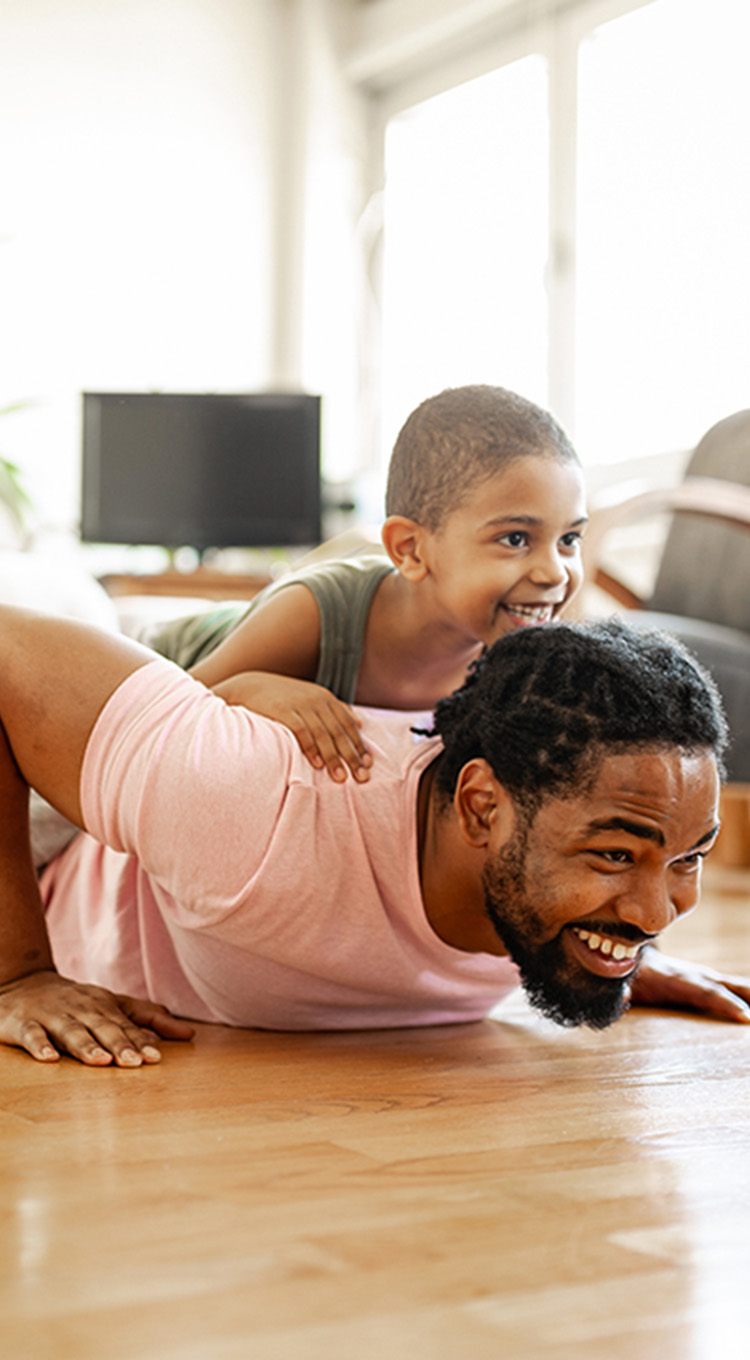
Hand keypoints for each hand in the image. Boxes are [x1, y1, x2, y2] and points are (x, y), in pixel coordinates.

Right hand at [0, 970, 194, 1064]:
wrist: (23, 983)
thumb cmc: (78, 1001)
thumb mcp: (112, 1004)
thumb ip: (148, 1018)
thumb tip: (188, 1033)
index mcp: (103, 1006)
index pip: (124, 1026)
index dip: (139, 1042)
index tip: (155, 1058)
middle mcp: (81, 1009)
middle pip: (101, 1028)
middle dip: (118, 1044)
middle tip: (134, 1063)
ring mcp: (52, 1015)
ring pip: (71, 1032)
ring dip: (86, 1046)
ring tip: (100, 1061)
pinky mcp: (24, 1023)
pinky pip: (32, 1035)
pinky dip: (40, 1046)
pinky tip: (50, 1059)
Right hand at [213, 672, 372, 782]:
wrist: (250, 685)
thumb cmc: (284, 697)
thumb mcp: (312, 697)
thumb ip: (335, 709)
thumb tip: (359, 723)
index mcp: (326, 699)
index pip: (348, 724)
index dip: (359, 744)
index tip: (369, 763)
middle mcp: (316, 701)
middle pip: (339, 732)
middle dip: (351, 756)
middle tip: (361, 777)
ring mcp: (300, 705)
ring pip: (323, 734)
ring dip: (333, 758)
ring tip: (340, 777)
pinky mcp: (283, 710)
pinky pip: (301, 731)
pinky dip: (310, 748)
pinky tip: (316, 764)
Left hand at [629, 948, 749, 1023]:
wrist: (632, 954)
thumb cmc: (627, 976)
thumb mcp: (619, 986)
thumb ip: (619, 993)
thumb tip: (619, 999)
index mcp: (673, 979)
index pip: (703, 992)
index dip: (724, 1003)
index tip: (746, 1016)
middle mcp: (693, 974)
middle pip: (724, 987)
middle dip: (746, 999)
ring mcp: (702, 975)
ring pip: (732, 985)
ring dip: (749, 994)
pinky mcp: (706, 979)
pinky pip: (731, 986)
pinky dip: (747, 993)